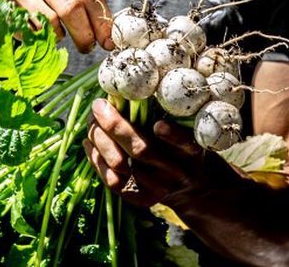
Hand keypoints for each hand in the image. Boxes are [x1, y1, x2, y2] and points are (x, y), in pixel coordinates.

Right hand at [0, 0, 113, 52]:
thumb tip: (106, 28)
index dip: (102, 20)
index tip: (108, 40)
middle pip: (72, 8)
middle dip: (85, 35)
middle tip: (87, 47)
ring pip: (50, 21)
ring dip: (59, 37)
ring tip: (58, 36)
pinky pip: (27, 28)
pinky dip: (36, 37)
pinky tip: (34, 32)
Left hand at [84, 98, 243, 210]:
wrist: (198, 189)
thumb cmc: (189, 148)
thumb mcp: (192, 131)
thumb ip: (171, 115)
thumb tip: (133, 89)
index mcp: (192, 152)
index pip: (184, 144)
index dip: (171, 136)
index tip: (158, 124)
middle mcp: (176, 172)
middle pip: (142, 151)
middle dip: (116, 126)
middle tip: (99, 106)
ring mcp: (158, 189)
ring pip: (122, 166)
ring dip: (100, 141)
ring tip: (91, 124)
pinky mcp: (143, 199)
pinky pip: (114, 183)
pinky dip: (97, 161)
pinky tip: (89, 145)